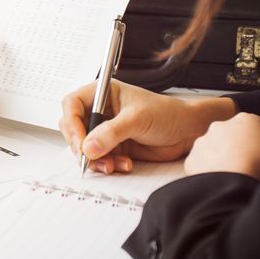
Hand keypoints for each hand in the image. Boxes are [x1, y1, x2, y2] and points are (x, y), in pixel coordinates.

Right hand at [59, 80, 236, 173]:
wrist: (188, 132)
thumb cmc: (168, 114)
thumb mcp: (137, 119)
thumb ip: (110, 133)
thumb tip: (88, 147)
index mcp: (103, 93)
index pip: (73, 104)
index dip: (71, 122)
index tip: (79, 141)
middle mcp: (102, 110)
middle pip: (74, 127)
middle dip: (80, 145)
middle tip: (89, 157)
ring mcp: (106, 130)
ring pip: (85, 146)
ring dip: (95, 159)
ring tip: (111, 165)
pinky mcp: (114, 146)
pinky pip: (100, 158)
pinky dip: (108, 164)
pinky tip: (124, 164)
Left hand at [184, 113, 259, 179]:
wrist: (232, 189)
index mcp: (247, 120)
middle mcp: (221, 126)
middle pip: (238, 137)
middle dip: (246, 150)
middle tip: (255, 168)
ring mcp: (203, 142)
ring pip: (218, 150)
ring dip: (227, 160)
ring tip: (238, 177)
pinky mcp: (192, 160)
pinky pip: (204, 165)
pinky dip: (211, 172)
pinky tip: (223, 183)